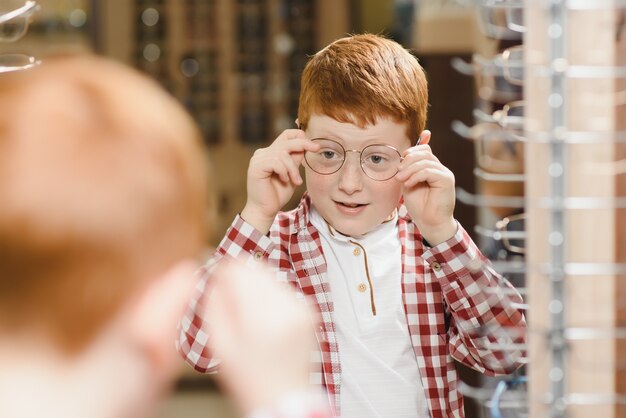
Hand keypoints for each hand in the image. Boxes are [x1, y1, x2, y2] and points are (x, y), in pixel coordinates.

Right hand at [205, 261, 316, 413]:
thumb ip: (214, 306)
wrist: (285, 399)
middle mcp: (286, 307)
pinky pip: (284, 289)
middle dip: (240, 276)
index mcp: (261, 317)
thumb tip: (214, 278)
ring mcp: (302, 307)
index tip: (216, 278)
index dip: (223, 270)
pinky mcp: (310, 311)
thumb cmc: (250, 379)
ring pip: (270, 275)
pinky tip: (265, 318)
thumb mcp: (220, 346)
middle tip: (230, 296)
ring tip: (248, 313)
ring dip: (255, 284)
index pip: (239, 270)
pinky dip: (271, 295)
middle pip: (256, 267)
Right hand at [241, 129, 318, 233]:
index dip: (300, 137)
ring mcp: (258, 159)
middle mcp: (263, 153)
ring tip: (295, 181)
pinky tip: (284, 180)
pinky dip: (284, 171)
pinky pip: (276, 162)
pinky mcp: (256, 166)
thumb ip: (295, 160)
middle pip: (286, 140)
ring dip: (293, 168)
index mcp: (270, 152)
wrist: (266, 210)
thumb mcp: (292, 173)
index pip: (286, 135)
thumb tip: (306, 146)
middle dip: (304, 144)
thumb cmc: (278, 194)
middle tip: (316, 149)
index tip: (314, 146)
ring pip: (283, 154)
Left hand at [395, 130, 456, 244]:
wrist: (430, 222)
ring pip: (425, 161)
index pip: (425, 149)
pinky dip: (415, 176)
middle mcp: (440, 168)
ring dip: (409, 169)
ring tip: (401, 180)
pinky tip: (408, 184)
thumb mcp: (409, 184)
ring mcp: (444, 173)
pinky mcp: (446, 180)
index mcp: (432, 168)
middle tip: (398, 172)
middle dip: (408, 160)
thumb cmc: (420, 206)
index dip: (412, 150)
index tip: (401, 160)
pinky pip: (428, 171)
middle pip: (424, 152)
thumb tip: (402, 158)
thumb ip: (407, 171)